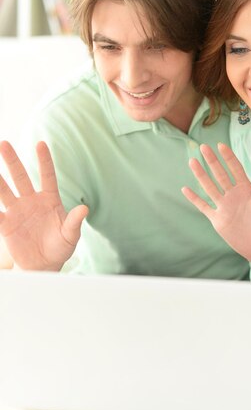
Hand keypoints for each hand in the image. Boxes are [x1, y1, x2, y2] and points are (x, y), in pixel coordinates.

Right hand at [0, 141, 87, 270]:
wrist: (44, 266)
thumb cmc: (60, 248)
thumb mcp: (70, 235)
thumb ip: (74, 222)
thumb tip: (85, 209)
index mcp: (49, 199)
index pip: (46, 176)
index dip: (44, 160)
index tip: (41, 143)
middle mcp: (31, 201)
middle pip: (20, 177)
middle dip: (12, 161)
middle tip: (4, 143)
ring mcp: (17, 211)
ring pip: (4, 191)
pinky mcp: (6, 225)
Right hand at [182, 142, 250, 265]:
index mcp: (247, 189)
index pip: (236, 168)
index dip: (229, 157)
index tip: (221, 145)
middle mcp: (234, 195)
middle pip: (220, 174)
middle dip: (212, 161)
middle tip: (203, 147)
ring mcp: (224, 207)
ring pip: (210, 187)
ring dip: (201, 175)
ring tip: (192, 161)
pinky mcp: (218, 220)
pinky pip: (204, 207)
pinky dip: (194, 199)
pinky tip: (185, 189)